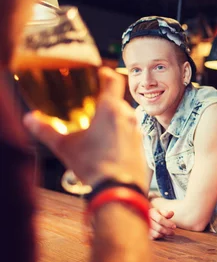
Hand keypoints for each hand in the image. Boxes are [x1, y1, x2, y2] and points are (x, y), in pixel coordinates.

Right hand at [23, 68, 147, 190]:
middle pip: (118, 101)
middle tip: (92, 108)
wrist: (119, 189)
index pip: (114, 81)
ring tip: (97, 131)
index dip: (107, 74)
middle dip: (105, 103)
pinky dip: (120, 136)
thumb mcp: (65, 146)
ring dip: (113, 121)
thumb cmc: (93, 164)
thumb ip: (46, 131)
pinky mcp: (142, 145)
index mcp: (110, 109)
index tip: (102, 72)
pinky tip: (107, 148)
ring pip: (124, 118)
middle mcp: (128, 116)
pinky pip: (130, 134)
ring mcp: (137, 131)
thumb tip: (30, 119)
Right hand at [149, 208, 175, 239]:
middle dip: (167, 231)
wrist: (148, 218)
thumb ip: (167, 213)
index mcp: (151, 213)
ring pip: (156, 234)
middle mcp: (147, 220)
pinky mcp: (146, 233)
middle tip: (173, 232)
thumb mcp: (161, 212)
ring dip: (164, 234)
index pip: (160, 219)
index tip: (174, 226)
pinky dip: (159, 236)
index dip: (168, 224)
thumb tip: (172, 213)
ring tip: (169, 233)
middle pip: (159, 228)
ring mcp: (145, 228)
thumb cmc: (157, 214)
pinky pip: (153, 237)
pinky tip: (163, 234)